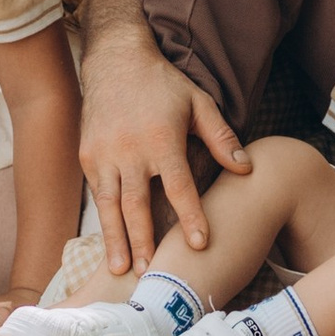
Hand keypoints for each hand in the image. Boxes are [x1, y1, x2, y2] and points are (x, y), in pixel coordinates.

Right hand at [78, 33, 246, 280]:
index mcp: (161, 139)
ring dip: (117, 240)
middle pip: (137, 205)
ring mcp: (104, 155)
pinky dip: (104, 221)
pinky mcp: (88, 156)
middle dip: (144, 242)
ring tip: (122, 271)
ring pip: (110, 206)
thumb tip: (246, 170)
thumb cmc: (163, 85)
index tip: (201, 244)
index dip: (191, 217)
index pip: (179, 187)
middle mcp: (129, 150)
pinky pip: (97, 194)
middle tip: (151, 274)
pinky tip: (112, 243)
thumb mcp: (198, 104)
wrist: (115, 60)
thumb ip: (222, 139)